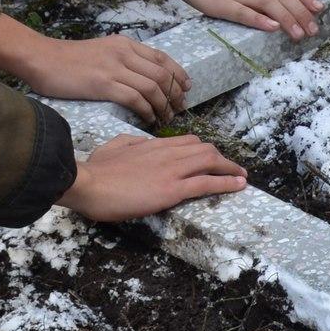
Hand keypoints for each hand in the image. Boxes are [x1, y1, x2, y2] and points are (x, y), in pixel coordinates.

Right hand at [0, 15, 191, 123]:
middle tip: (179, 108)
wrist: (41, 58)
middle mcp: (124, 53)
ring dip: (163, 105)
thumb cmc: (68, 59)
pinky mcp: (103, 84)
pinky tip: (149, 119)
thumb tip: (143, 77)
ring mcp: (114, 68)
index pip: (163, 59)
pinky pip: (135, 99)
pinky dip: (147, 111)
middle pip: (163, 74)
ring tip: (166, 117)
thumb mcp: (102, 50)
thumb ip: (123, 59)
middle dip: (175, 94)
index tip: (187, 88)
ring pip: (153, 87)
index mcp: (125, 44)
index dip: (179, 74)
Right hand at [59, 132, 246, 222]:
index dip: (203, 149)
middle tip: (232, 168)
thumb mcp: (113, 148)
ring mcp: (171, 170)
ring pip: (210, 161)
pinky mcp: (171, 189)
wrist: (86, 182)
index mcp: (153, 145)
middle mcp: (167, 153)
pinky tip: (238, 185)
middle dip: (221, 158)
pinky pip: (206, 183)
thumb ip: (131, 143)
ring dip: (230, 168)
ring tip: (242, 176)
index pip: (186, 141)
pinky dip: (226, 183)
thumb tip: (140, 143)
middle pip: (203, 149)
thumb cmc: (94, 170)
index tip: (210, 157)